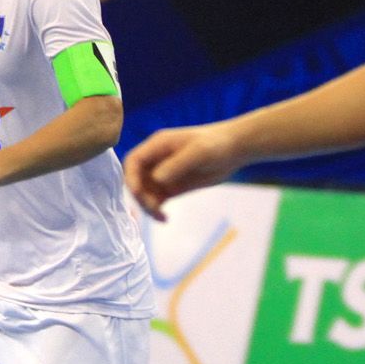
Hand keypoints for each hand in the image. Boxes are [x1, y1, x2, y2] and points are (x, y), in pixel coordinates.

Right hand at [123, 122, 240, 219]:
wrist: (233, 150)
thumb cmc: (216, 144)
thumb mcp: (198, 152)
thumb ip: (176, 165)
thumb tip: (156, 179)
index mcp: (158, 145)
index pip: (133, 161)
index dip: (130, 177)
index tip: (138, 194)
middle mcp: (156, 160)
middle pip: (136, 180)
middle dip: (140, 195)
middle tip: (155, 208)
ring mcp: (163, 174)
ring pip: (145, 193)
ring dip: (148, 206)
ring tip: (161, 217)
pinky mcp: (172, 186)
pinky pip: (157, 200)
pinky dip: (157, 210)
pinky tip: (165, 219)